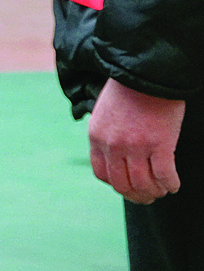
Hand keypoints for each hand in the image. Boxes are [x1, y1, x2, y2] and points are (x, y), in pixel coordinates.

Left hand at [89, 79, 185, 203]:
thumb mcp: (105, 113)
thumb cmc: (129, 91)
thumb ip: (107, 135)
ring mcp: (136, 146)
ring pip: (144, 184)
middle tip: (149, 197)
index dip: (117, 185)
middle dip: (137, 196)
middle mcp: (113, 145)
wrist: (147, 73)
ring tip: (163, 191)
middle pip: (122, 185)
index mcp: (97, 137)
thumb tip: (115, 157)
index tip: (129, 187)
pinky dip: (170, 184)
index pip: (102, 174)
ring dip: (155, 192)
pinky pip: (164, 175)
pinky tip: (174, 185)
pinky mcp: (160, 145)